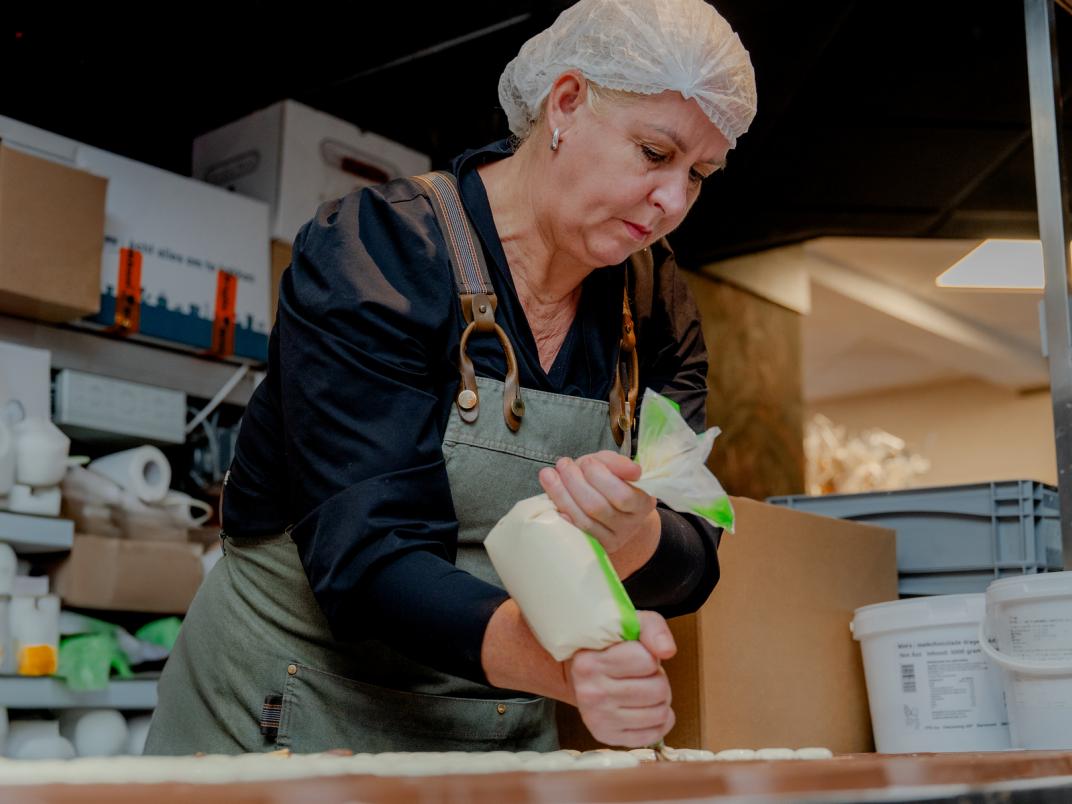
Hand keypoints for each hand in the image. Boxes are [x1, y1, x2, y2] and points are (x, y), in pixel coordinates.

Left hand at [538, 450, 657, 553]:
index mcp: (642, 504)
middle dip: (575, 482)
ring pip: (583, 520)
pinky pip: (575, 531)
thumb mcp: (617, 469)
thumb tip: (633, 471)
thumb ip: (618, 464)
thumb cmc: (613, 485)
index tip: (586, 461)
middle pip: (597, 507)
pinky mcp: (594, 547)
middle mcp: (630, 525)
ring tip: (549, 475)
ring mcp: (612, 539)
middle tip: (563, 464)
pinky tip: (551, 499)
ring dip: (561, 494)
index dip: (600, 476)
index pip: (622, 495)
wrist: (618, 514)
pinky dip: (562, 513)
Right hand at [566, 611, 676, 747]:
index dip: (649, 656)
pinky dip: (659, 722)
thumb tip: (668, 651)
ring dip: (660, 701)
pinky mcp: (606, 736)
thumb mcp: (629, 625)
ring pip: (659, 713)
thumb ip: (653, 629)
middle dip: (658, 680)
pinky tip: (648, 709)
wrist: (579, 675)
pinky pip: (652, 736)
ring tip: (645, 690)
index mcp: (590, 662)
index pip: (646, 660)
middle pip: (658, 689)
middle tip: (645, 676)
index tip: (638, 655)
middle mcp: (590, 692)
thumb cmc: (608, 648)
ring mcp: (597, 718)